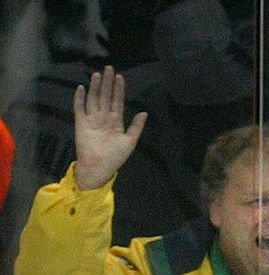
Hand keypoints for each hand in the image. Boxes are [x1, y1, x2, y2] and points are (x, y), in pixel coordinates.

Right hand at [73, 65, 146, 190]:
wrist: (99, 167)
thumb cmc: (115, 157)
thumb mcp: (130, 141)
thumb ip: (136, 127)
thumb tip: (144, 112)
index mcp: (116, 121)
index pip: (117, 101)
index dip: (119, 89)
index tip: (120, 77)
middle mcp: (104, 118)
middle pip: (106, 96)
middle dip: (108, 83)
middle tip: (109, 68)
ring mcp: (92, 119)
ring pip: (94, 99)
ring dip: (96, 87)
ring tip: (98, 74)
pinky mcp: (81, 123)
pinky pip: (79, 108)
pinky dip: (80, 98)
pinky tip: (82, 88)